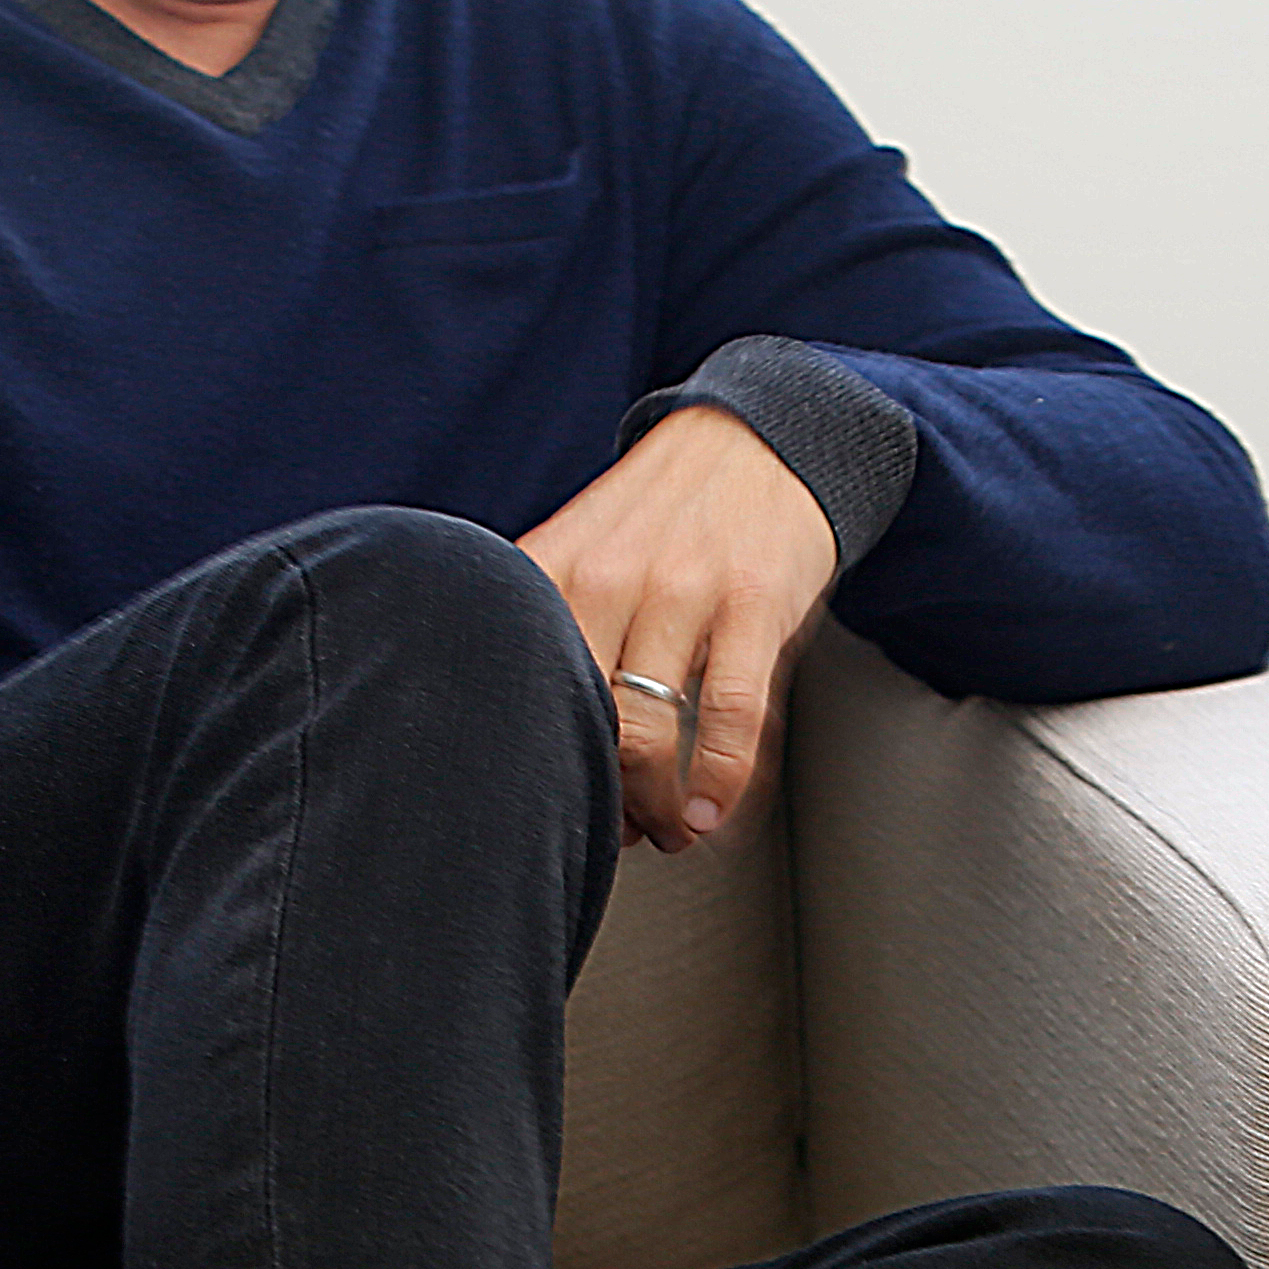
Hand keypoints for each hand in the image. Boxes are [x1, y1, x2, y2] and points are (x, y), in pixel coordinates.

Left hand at [516, 404, 836, 853]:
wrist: (760, 438)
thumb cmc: (660, 513)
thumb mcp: (578, 547)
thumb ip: (538, 620)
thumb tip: (508, 729)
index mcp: (552, 569)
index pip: (513, 688)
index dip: (526, 765)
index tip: (544, 803)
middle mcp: (607, 578)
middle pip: (573, 721)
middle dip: (593, 797)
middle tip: (615, 830)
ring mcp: (682, 590)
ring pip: (647, 730)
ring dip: (657, 807)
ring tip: (669, 830)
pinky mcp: (752, 603)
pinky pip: (732, 714)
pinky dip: (720, 782)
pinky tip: (710, 813)